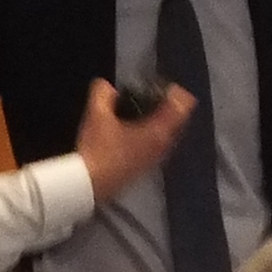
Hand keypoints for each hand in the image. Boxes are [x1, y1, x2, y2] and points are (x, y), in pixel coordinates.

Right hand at [72, 77, 193, 200]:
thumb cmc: (98, 150)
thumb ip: (103, 93)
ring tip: (135, 112)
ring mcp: (156, 159)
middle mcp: (163, 146)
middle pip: (176, 118)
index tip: (156, 85)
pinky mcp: (145, 168)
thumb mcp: (97, 115)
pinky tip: (129, 131)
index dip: (173, 90)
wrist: (88, 186)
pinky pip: (156, 144)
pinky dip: (148, 133)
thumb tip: (107, 86)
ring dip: (155, 120)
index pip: (182, 104)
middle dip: (163, 105)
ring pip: (166, 133)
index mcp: (158, 131)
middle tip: (144, 96)